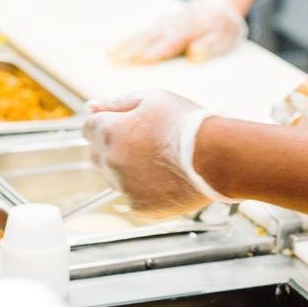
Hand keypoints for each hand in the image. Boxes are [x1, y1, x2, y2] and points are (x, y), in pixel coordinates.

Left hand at [84, 90, 235, 216]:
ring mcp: (124, 187)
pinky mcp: (141, 208)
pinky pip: (134, 197)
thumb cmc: (189, 124)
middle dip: (115, 146)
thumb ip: (118, 102)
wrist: (218, 156)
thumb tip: (91, 106)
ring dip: (130, 169)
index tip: (126, 124)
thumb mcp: (155, 98)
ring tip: (163, 160)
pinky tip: (167, 177)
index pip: (89, 127)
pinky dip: (145, 189)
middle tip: (147, 141)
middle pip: (99, 154)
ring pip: (116, 177)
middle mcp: (111, 162)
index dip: (107, 122)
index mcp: (110, 132)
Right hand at [111, 0, 246, 65]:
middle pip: (151, 37)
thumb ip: (210, 45)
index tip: (141, 59)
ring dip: (126, 43)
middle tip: (115, 58)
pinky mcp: (160, 24)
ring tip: (109, 54)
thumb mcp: (224, 37)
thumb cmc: (222, 27)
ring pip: (143, 33)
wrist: (220, 5)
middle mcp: (173, 25)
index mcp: (188, 30)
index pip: (170, 42)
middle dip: (133, 47)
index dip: (156, 50)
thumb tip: (194, 54)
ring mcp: (165, 23)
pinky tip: (114, 48)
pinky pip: (142, 32)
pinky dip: (128, 38)